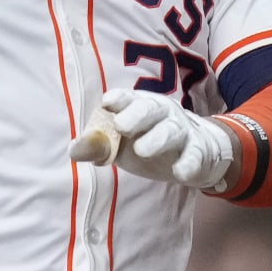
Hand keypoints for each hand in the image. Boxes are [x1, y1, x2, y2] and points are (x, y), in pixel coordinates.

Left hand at [70, 89, 236, 189]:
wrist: (197, 152)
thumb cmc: (149, 141)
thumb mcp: (121, 145)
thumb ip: (98, 147)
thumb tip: (73, 150)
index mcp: (140, 106)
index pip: (129, 98)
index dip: (119, 99)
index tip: (108, 102)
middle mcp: (162, 114)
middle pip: (151, 109)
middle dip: (136, 114)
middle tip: (121, 126)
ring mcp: (182, 131)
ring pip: (172, 131)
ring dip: (158, 138)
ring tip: (142, 150)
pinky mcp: (198, 152)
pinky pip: (194, 155)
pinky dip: (188, 163)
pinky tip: (180, 172)